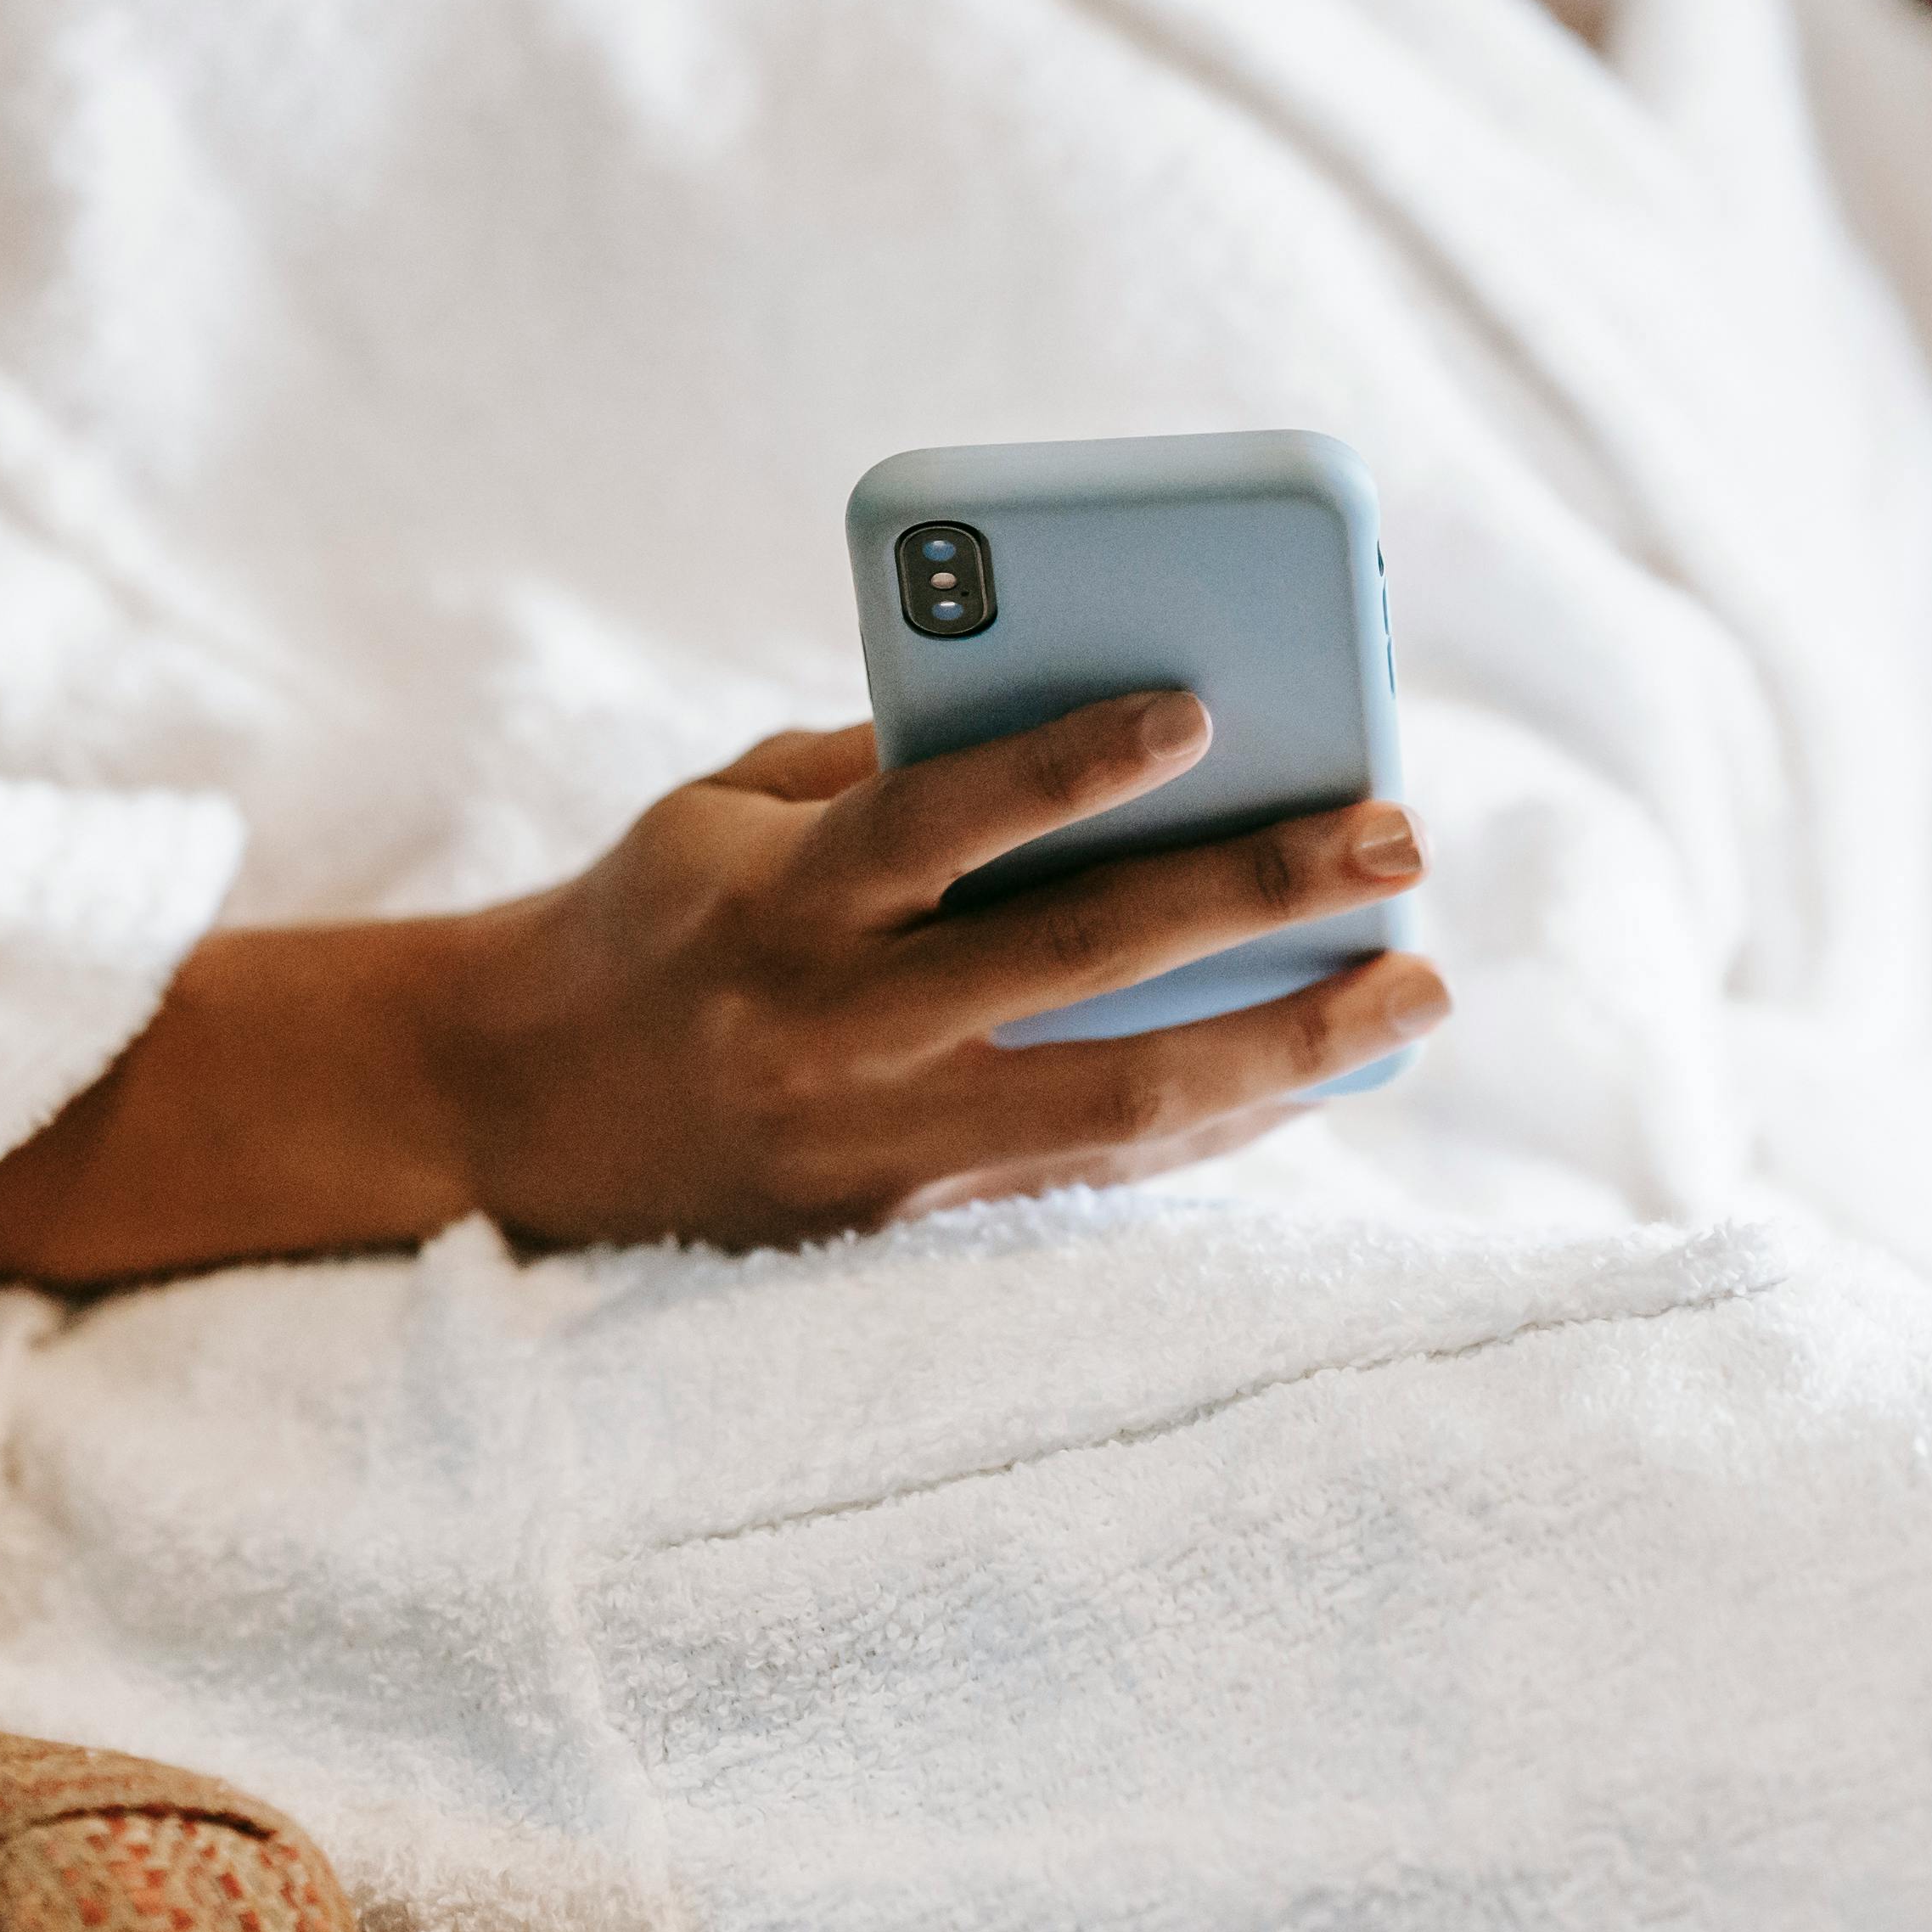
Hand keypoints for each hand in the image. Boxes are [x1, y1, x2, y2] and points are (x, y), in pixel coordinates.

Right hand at [0, 692, 1446, 1292]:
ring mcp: (883, 1144)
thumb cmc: (656, 916)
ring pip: (1126, 1104)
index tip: (1200, 708)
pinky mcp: (913, 1223)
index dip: (1068, 768)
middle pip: (1081, 970)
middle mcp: (835, 1031)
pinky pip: (1103, 1170)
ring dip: (1292, 1044)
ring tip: (1416, 986)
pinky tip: (1321, 1068)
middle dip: (1257, 900)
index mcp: (777, 901)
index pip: (939, 825)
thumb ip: (884, 765)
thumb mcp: (728, 808)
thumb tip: (1085, 713)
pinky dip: (1224, 1118)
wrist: (515, 1113)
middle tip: (1396, 836)